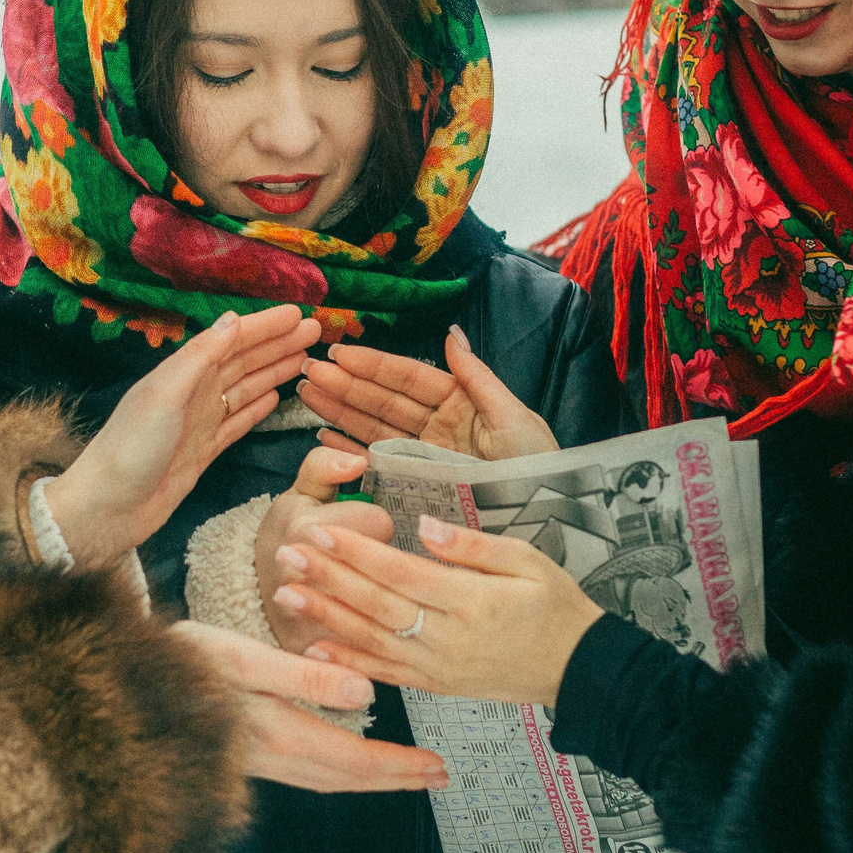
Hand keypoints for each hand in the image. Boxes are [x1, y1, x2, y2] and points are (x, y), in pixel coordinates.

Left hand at [45, 305, 320, 567]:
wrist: (107, 508)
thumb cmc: (129, 448)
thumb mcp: (163, 394)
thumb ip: (198, 357)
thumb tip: (232, 320)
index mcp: (182, 373)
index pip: (232, 340)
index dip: (266, 326)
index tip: (299, 315)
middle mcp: (193, 393)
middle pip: (244, 361)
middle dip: (278, 344)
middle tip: (315, 332)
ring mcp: (200, 422)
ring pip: (246, 388)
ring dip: (274, 371)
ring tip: (304, 358)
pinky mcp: (204, 451)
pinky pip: (238, 422)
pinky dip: (257, 407)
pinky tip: (276, 397)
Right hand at [169, 620, 448, 793]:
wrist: (116, 685)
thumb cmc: (180, 660)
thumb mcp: (243, 657)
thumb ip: (305, 677)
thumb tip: (366, 695)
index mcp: (276, 734)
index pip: (354, 760)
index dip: (399, 767)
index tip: (436, 768)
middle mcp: (269, 758)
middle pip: (346, 778)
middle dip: (394, 779)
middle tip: (436, 777)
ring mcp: (255, 763)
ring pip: (326, 780)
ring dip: (369, 778)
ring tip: (404, 772)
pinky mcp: (243, 757)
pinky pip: (305, 773)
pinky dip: (337, 771)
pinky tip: (344, 760)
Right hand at [257, 446, 394, 652]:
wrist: (250, 590)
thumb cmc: (287, 536)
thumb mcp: (300, 493)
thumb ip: (325, 466)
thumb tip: (358, 460)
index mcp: (309, 530)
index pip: (379, 524)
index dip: (376, 526)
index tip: (363, 530)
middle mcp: (308, 575)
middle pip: (382, 566)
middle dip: (380, 564)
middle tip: (363, 562)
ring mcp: (309, 617)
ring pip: (380, 608)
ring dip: (382, 603)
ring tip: (370, 595)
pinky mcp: (314, 650)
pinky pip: (363, 648)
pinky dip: (374, 643)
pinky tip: (377, 633)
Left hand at [272, 516, 603, 709]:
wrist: (577, 669)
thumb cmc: (555, 606)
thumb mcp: (527, 562)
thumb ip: (473, 546)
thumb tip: (425, 526)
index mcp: (471, 602)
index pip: (401, 573)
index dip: (357, 553)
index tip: (320, 531)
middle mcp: (448, 639)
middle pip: (377, 606)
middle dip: (328, 579)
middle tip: (287, 554)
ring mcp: (438, 667)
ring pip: (372, 641)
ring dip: (326, 618)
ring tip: (286, 595)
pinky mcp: (436, 686)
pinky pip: (385, 674)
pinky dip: (349, 661)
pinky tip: (316, 647)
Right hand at [298, 323, 557, 459]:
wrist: (545, 518)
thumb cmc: (537, 466)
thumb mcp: (513, 416)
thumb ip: (476, 377)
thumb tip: (451, 334)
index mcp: (459, 402)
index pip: (407, 377)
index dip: (372, 365)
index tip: (339, 353)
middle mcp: (437, 425)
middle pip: (383, 400)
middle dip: (345, 385)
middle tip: (308, 372)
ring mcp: (425, 455)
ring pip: (374, 427)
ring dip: (340, 411)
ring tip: (307, 395)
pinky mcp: (419, 484)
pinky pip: (378, 463)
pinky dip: (351, 450)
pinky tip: (325, 437)